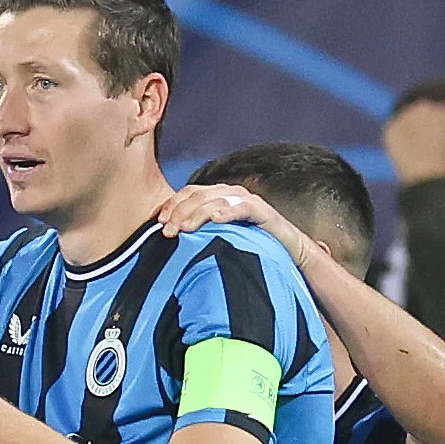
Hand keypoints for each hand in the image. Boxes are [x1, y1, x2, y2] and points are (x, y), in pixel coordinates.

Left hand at [157, 182, 322, 270]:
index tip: (159, 223)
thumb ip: (197, 234)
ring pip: (216, 200)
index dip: (172, 205)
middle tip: (167, 232)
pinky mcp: (261, 210)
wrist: (285, 250)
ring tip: (184, 229)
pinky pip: (242, 207)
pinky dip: (227, 212)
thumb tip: (169, 242)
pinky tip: (215, 220)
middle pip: (198, 195)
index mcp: (217, 197)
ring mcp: (246, 200)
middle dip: (179, 213)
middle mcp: (230, 193)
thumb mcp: (217, 238)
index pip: (189, 193)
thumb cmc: (248, 245)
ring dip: (197, 214)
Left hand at [384, 98, 444, 185]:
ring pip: (406, 116)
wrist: (427, 182)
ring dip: (409, 125)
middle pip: (422, 110)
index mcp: (442, 110)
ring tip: (414, 141)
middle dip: (424, 121)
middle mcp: (423, 110)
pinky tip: (402, 145)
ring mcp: (404, 120)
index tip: (441, 133)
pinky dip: (396, 133)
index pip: (440, 109)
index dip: (441, 121)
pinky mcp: (390, 132)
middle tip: (426, 137)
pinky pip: (392, 127)